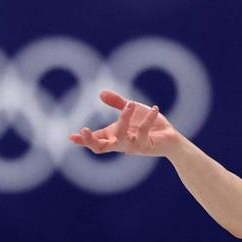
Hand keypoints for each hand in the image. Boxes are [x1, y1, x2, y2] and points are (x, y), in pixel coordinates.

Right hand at [68, 89, 182, 156]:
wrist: (170, 137)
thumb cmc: (148, 125)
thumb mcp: (131, 111)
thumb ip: (117, 103)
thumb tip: (101, 93)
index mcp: (114, 136)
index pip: (95, 141)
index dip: (83, 140)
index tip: (71, 137)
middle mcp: (121, 143)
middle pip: (101, 148)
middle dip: (91, 141)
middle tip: (84, 130)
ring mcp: (133, 146)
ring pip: (121, 138)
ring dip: (124, 119)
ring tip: (131, 104)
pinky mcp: (146, 146)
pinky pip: (143, 132)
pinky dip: (149, 119)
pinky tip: (154, 109)